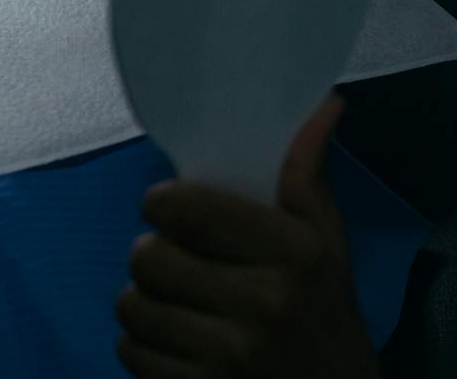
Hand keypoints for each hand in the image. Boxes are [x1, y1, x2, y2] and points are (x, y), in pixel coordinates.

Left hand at [114, 96, 379, 377]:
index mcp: (293, 255)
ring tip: (180, 307)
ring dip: (145, 303)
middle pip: (147, 256)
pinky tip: (181, 347)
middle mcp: (262, 304)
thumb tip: (326, 103)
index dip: (164, 204)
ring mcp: (228, 356)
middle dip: (155, 259)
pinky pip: (129, 351)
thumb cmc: (325, 318)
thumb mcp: (327, 248)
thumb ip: (307, 177)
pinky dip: (144, 347)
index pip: (185, 206)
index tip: (172, 213)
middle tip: (180, 267)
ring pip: (131, 304)